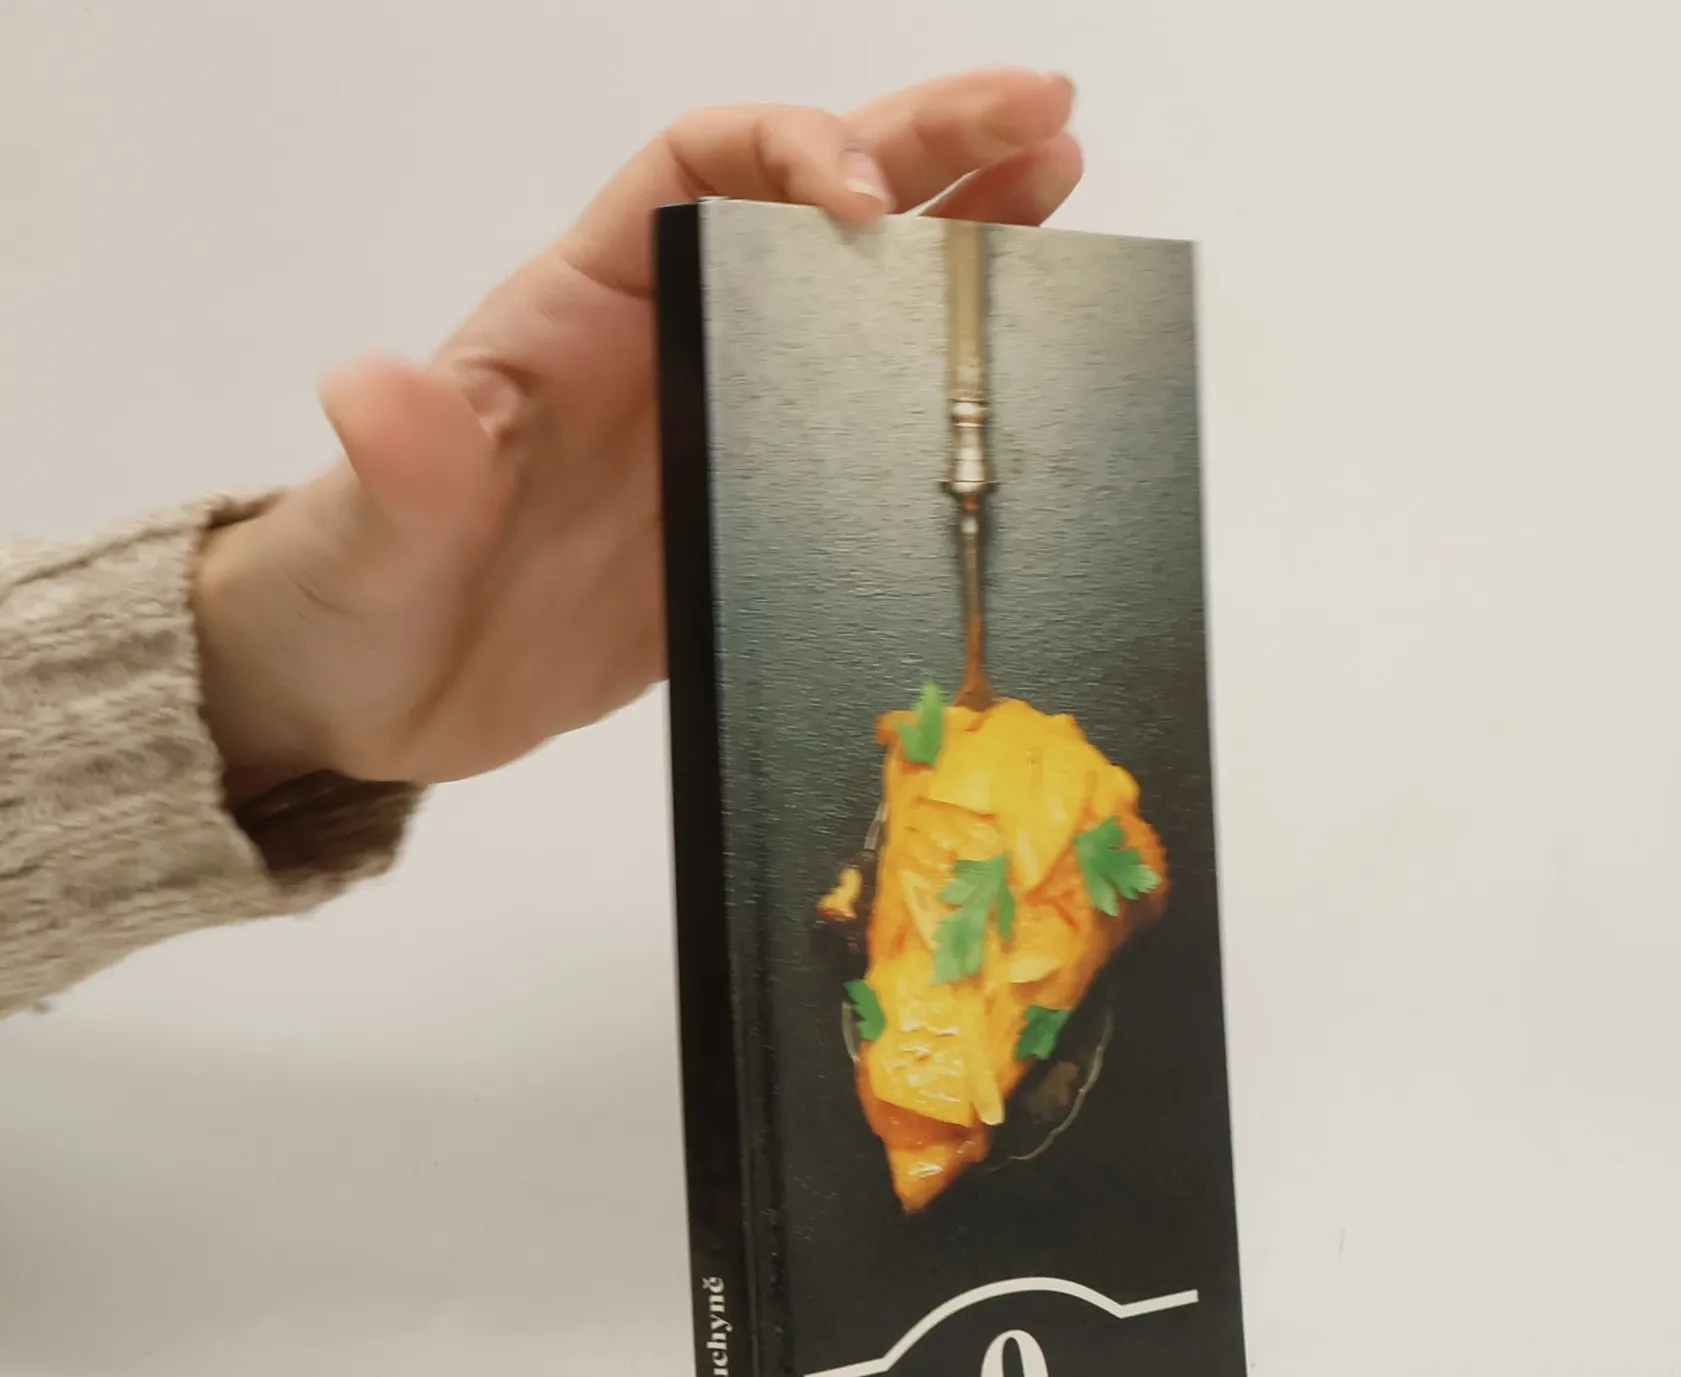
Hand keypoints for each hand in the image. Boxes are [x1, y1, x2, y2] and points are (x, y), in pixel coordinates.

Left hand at [192, 67, 1081, 799]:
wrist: (385, 696)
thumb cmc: (360, 593)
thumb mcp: (371, 536)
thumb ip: (400, 470)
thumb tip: (383, 391)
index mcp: (580, 310)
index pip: (696, 168)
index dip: (789, 152)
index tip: (861, 203)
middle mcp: (665, 344)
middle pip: (808, 201)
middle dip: (926, 148)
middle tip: (1042, 113)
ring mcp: (718, 425)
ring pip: (853, 299)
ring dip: (957, 237)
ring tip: (1058, 184)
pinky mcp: (750, 510)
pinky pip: (862, 427)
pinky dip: (938, 383)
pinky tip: (1005, 363)